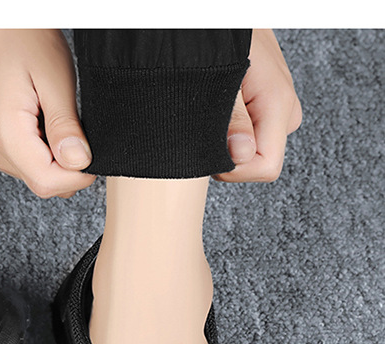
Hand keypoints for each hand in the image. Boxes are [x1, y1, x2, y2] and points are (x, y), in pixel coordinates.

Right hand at [0, 29, 95, 198]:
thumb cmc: (22, 38)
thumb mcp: (55, 78)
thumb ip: (66, 126)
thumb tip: (80, 163)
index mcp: (2, 130)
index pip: (46, 181)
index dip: (76, 176)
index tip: (91, 154)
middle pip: (41, 182)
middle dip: (66, 166)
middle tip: (73, 128)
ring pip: (34, 176)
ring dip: (54, 158)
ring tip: (50, 117)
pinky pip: (24, 165)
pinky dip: (41, 152)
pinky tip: (40, 122)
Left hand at [215, 29, 302, 182]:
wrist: (226, 19)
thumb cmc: (222, 41)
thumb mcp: (221, 81)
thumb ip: (233, 120)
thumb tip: (241, 154)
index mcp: (278, 106)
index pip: (266, 167)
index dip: (236, 169)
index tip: (213, 150)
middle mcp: (286, 110)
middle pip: (260, 161)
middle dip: (230, 155)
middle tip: (211, 124)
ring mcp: (282, 108)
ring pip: (255, 149)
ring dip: (230, 141)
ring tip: (217, 110)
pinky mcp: (272, 106)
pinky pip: (253, 134)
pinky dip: (233, 131)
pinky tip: (224, 110)